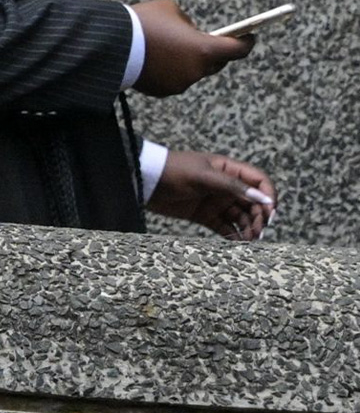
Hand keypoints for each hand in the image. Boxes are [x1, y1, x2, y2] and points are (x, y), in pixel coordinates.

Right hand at [130, 0, 249, 95]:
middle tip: (206, 41)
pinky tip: (157, 60)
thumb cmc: (142, 22)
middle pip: (216, 63)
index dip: (246, 43)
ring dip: (189, 61)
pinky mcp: (162, 91)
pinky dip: (171, 71)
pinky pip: (174, 80)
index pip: (237, 50)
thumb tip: (188, 32)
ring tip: (172, 49)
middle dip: (213, 52)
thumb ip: (187, 23)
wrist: (111, 45)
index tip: (249, 37)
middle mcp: (196, 70)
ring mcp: (179, 83)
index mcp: (204, 49)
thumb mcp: (170, 10)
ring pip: (193, 71)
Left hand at [147, 149, 276, 240]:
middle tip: (257, 231)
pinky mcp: (204, 215)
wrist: (143, 181)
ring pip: (240, 216)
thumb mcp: (204, 176)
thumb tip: (263, 198)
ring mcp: (215, 201)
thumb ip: (233, 187)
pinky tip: (238, 242)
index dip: (268, 196)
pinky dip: (232, 235)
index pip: (259, 181)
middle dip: (259, 217)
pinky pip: (224, 226)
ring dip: (248, 228)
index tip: (269, 212)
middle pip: (253, 203)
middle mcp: (225, 186)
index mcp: (229, 170)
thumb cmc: (173, 171)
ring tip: (249, 240)